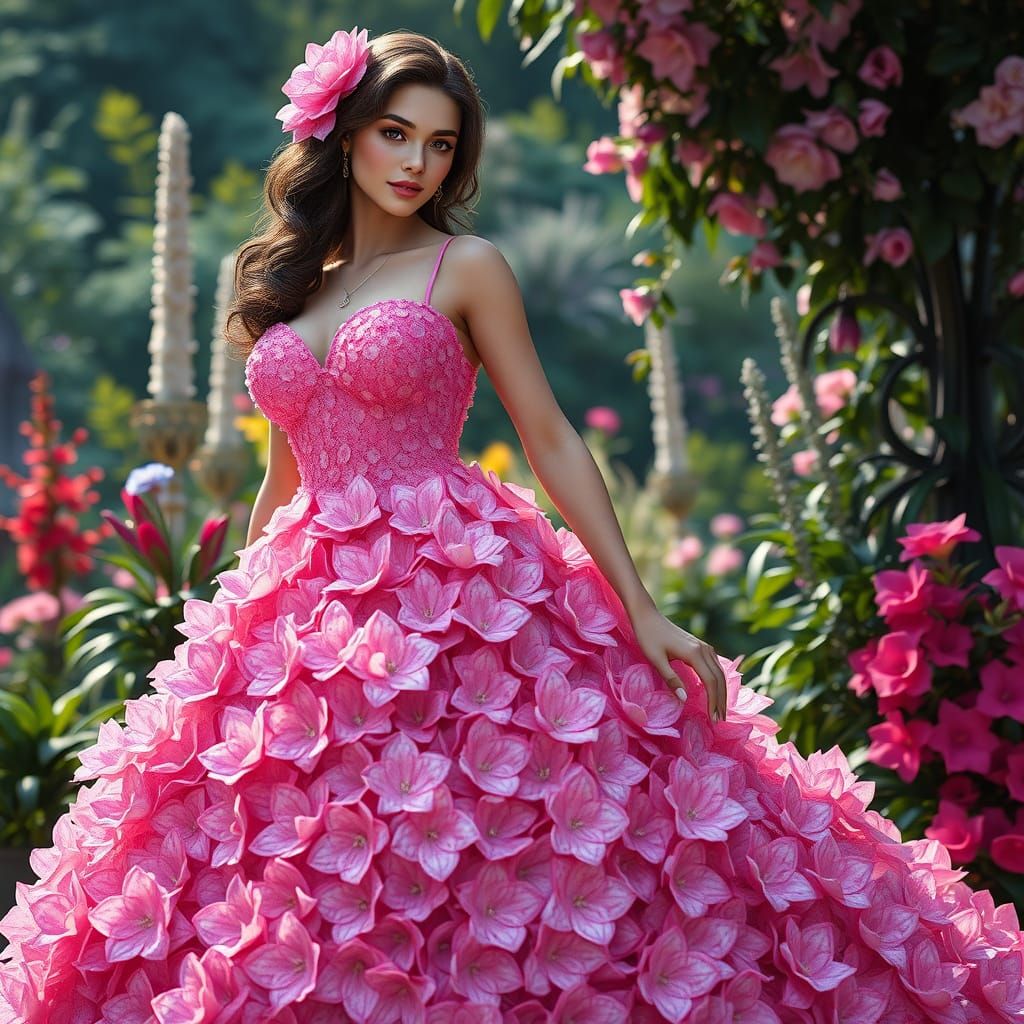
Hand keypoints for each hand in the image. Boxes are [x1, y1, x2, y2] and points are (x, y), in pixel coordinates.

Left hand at [629, 605, 728, 722]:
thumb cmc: (648, 636)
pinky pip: (715, 666)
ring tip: (719, 710)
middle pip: (720, 679)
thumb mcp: (656, 659)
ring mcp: (704, 647)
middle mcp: (704, 649)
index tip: (714, 719)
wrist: (647, 616)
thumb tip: (684, 699)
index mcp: (695, 653)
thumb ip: (671, 679)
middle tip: (719, 721)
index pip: (711, 682)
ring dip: (721, 692)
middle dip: (721, 701)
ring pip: (720, 672)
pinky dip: (718, 681)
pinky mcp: (700, 646)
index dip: (714, 702)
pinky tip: (716, 691)